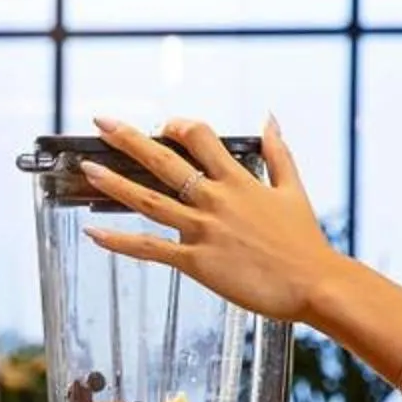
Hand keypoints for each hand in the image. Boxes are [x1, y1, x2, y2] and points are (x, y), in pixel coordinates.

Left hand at [78, 115, 345, 324]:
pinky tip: (95, 234)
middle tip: (102, 123)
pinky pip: (151, 249)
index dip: (176, 126)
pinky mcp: (197, 262)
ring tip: (87, 169)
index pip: (199, 138)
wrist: (314, 283)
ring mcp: (203, 230)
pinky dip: (120, 242)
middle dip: (129, 139)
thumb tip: (269, 118)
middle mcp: (216, 200)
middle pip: (164, 161)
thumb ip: (277, 151)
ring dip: (114, 184)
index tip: (161, 125)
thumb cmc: (304, 242)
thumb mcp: (293, 188)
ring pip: (149, 200)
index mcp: (238, 179)